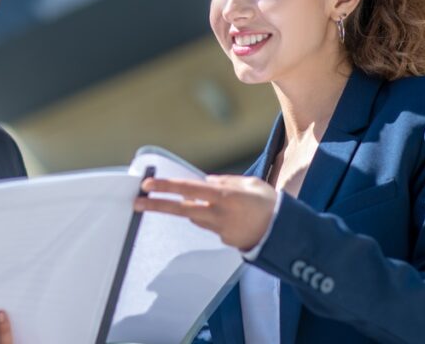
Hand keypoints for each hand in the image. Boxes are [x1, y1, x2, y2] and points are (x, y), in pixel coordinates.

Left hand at [135, 175, 276, 250]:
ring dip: (199, 209)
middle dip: (157, 206)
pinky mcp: (224, 241)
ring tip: (227, 205)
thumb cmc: (270, 205)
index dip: (167, 187)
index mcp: (225, 197)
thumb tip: (206, 182)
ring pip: (198, 217)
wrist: (287, 234)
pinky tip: (236, 218)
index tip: (148, 185)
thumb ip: (226, 182)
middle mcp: (218, 215)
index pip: (188, 190)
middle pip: (181, 210)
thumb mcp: (251, 184)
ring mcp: (220, 231)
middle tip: (137, 202)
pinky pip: (213, 226)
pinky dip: (217, 219)